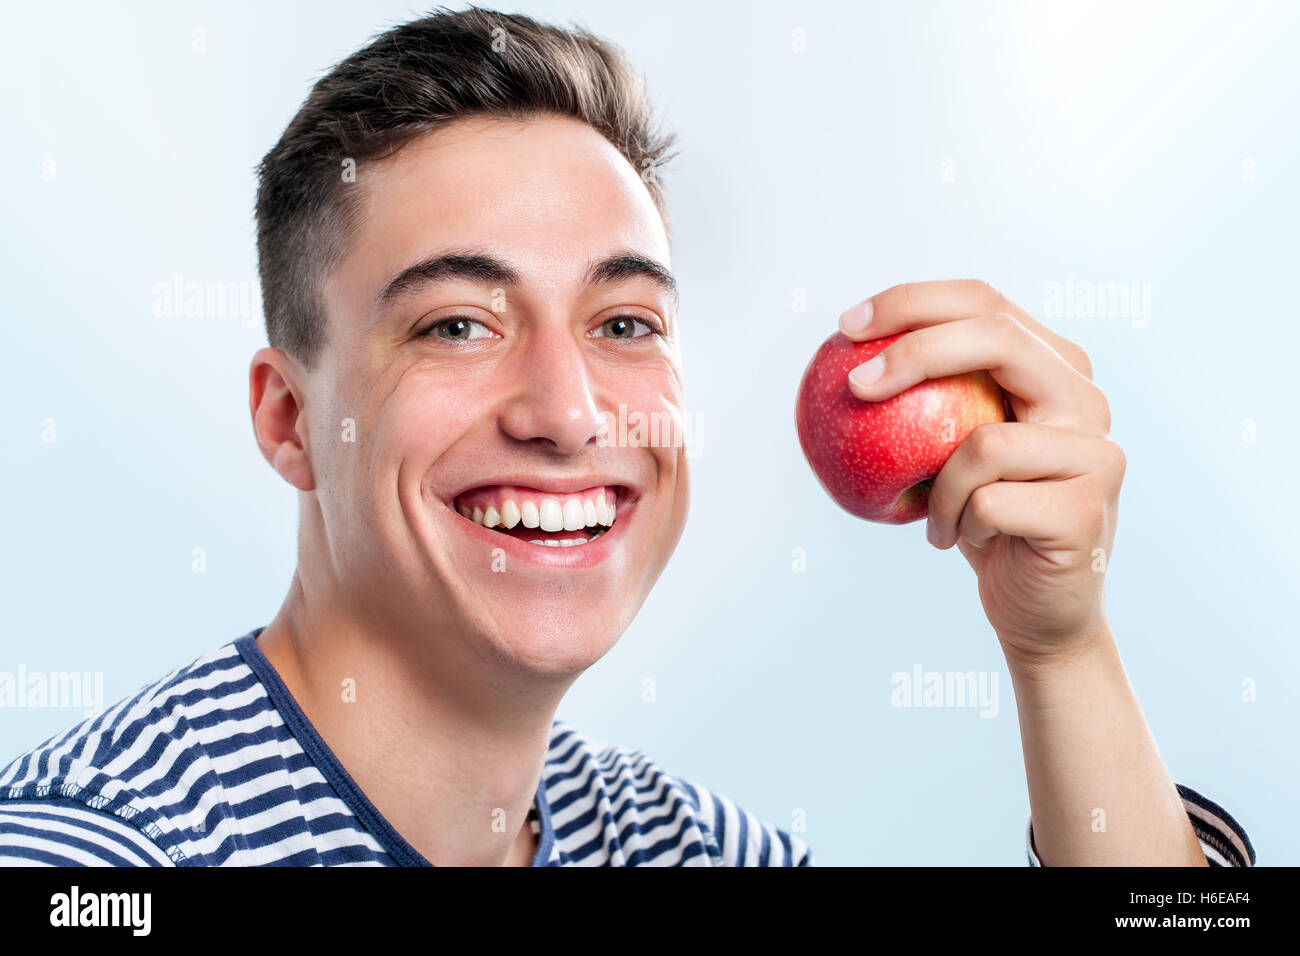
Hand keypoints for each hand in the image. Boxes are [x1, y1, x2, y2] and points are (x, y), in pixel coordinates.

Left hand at [839, 280, 1126, 668]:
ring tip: (935, 517)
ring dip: (938, 488)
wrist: (1037, 609)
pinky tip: (962, 541)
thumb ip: (931, 397)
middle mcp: (1087, 399)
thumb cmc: (983, 520)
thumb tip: (845, 348)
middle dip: (914, 351)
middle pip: (996, 337)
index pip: (985, 303)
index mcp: (1057, 369)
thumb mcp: (950, 448)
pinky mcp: (1087, 509)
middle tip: (854, 384)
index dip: (914, 301)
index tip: (848, 324)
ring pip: (985, 441)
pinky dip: (958, 523)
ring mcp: (1098, 453)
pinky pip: (989, 501)